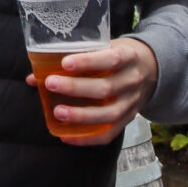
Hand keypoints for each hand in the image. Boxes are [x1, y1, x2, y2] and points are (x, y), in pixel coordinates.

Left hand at [32, 37, 157, 143]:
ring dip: (81, 115)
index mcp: (129, 57)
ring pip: (109, 114)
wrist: (153, 68)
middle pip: (105, 88)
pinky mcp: (128, 119)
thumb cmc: (119, 55)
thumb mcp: (106, 47)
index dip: (88, 62)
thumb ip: (75, 59)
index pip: (111, 59)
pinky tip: (66, 136)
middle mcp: (132, 81)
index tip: (66, 63)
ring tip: (57, 112)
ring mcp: (132, 103)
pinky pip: (109, 134)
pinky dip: (87, 139)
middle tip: (51, 84)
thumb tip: (34, 77)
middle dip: (76, 87)